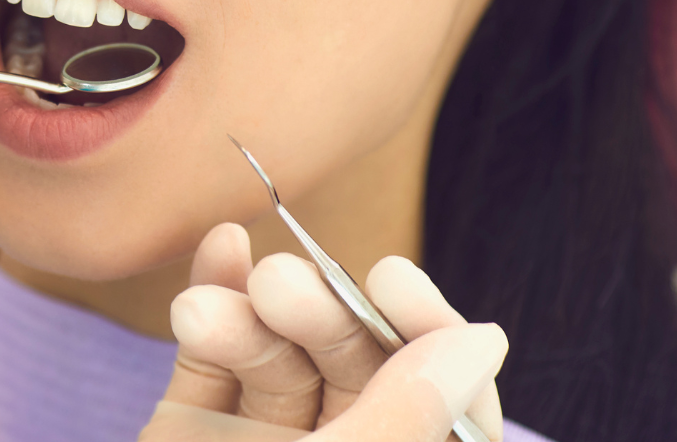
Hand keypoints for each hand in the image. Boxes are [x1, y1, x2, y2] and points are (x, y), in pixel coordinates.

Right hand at [139, 224, 507, 441]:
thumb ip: (406, 415)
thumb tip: (483, 340)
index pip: (443, 397)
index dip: (426, 333)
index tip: (388, 279)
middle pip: (353, 365)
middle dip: (318, 312)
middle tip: (277, 283)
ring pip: (278, 358)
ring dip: (246, 312)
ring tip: (201, 307)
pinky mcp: (193, 434)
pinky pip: (212, 363)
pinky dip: (213, 304)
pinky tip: (215, 253)